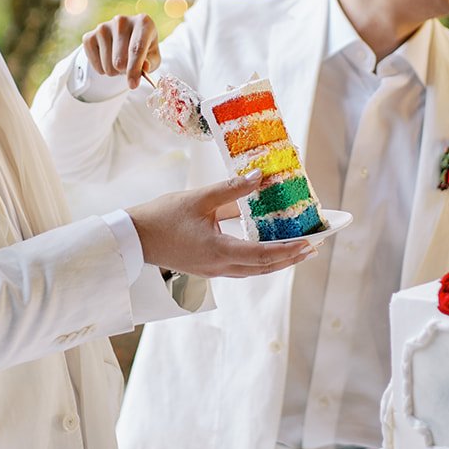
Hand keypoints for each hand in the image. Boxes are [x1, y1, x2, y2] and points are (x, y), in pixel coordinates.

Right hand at [83, 14, 159, 89]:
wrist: (125, 38)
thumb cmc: (142, 49)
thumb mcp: (152, 57)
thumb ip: (150, 63)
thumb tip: (143, 68)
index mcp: (142, 22)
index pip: (136, 48)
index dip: (134, 69)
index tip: (133, 85)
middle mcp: (122, 21)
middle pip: (120, 60)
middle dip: (124, 72)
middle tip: (128, 67)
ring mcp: (103, 27)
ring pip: (107, 65)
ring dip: (114, 71)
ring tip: (119, 62)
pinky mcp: (89, 36)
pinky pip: (95, 64)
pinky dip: (102, 69)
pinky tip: (108, 60)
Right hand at [129, 173, 315, 277]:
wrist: (134, 238)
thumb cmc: (163, 216)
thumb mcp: (199, 198)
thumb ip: (232, 189)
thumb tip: (260, 177)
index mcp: (219, 251)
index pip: (263, 254)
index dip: (289, 250)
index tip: (310, 243)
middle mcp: (220, 266)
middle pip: (264, 267)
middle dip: (291, 258)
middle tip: (313, 247)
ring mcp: (213, 270)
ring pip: (254, 270)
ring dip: (277, 261)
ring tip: (297, 250)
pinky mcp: (208, 268)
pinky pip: (242, 268)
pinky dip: (260, 260)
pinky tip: (266, 249)